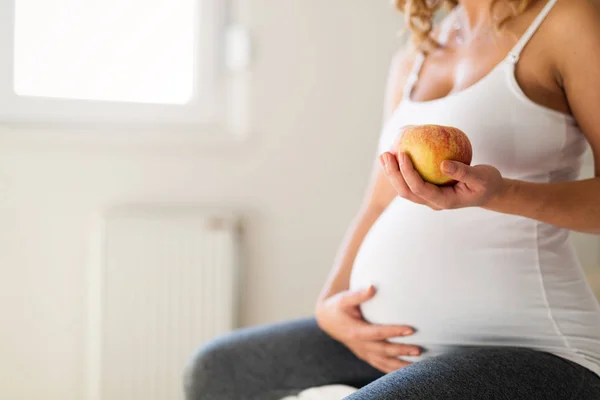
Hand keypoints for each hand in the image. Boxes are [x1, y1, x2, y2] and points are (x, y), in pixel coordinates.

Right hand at [315, 286, 419, 372]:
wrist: (328, 321)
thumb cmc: (338, 307)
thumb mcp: (344, 299)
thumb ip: (358, 294)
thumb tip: (372, 287)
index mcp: (356, 331)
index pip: (378, 333)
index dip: (394, 332)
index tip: (410, 330)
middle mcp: (360, 345)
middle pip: (384, 351)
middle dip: (402, 351)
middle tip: (419, 349)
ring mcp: (363, 352)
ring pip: (384, 363)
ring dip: (401, 365)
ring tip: (419, 365)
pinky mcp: (366, 356)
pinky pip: (381, 366)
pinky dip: (394, 370)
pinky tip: (408, 372)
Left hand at [379, 151, 506, 209]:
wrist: (490, 192)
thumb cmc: (487, 183)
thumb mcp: (481, 177)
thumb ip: (463, 171)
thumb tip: (443, 164)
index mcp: (443, 201)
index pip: (419, 188)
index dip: (408, 172)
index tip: (403, 153)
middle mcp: (432, 202)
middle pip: (406, 191)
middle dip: (393, 174)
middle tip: (386, 154)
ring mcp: (429, 198)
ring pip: (405, 188)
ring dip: (392, 173)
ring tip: (385, 155)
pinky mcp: (428, 190)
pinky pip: (411, 181)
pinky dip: (401, 170)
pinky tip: (397, 154)